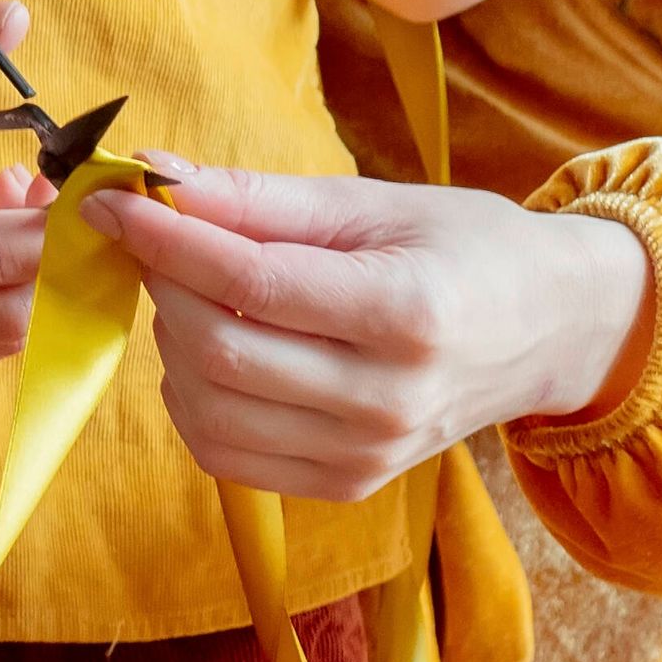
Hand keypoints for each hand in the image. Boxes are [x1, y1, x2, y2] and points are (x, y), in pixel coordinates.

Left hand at [76, 163, 656, 499]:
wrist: (548, 330)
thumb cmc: (465, 248)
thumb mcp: (374, 203)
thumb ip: (261, 199)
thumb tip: (156, 177)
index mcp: (406, 313)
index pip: (250, 282)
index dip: (166, 240)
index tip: (112, 202)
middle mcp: (387, 399)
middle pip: (219, 353)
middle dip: (163, 287)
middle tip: (158, 240)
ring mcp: (368, 455)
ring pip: (210, 413)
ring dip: (171, 345)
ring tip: (194, 293)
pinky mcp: (348, 484)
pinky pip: (229, 457)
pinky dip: (195, 401)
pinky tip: (214, 351)